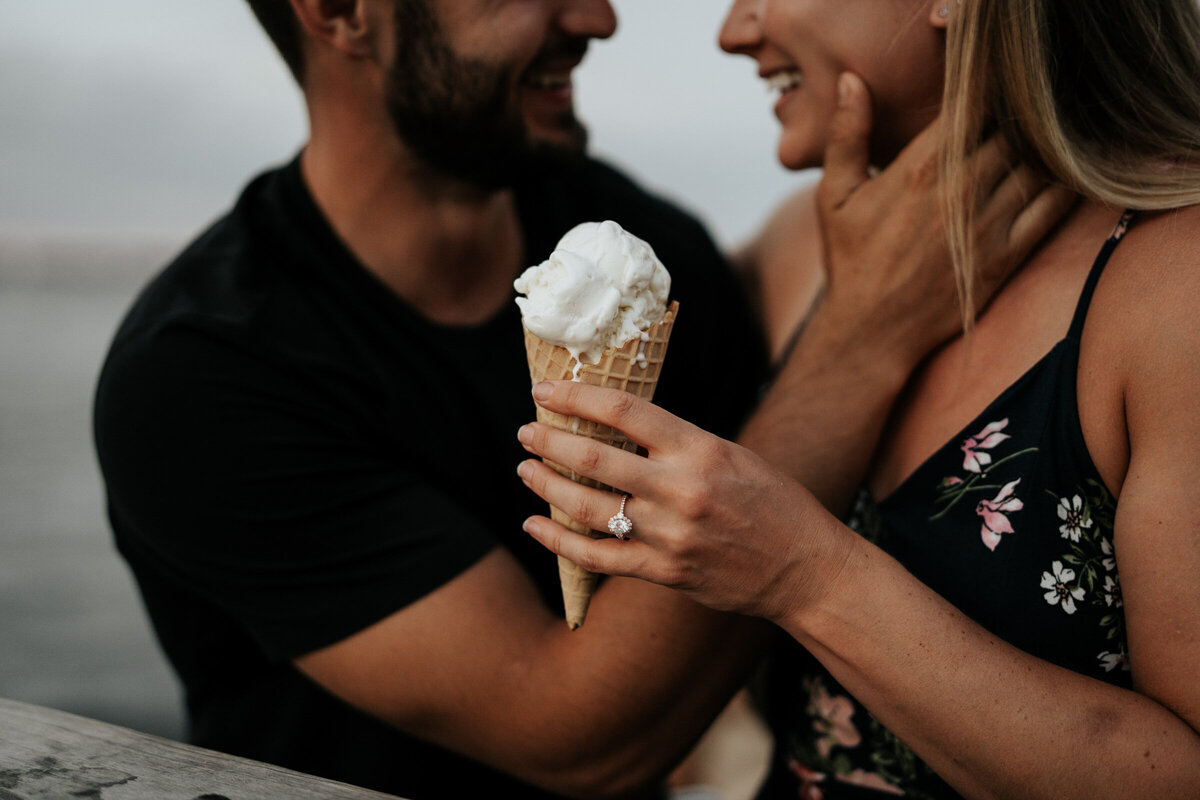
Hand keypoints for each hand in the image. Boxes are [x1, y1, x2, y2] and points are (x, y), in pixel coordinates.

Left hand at [516, 381, 855, 623]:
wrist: (805, 568)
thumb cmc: (773, 503)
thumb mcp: (731, 455)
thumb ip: (677, 444)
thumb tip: (618, 429)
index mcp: (700, 449)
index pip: (624, 411)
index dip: (576, 397)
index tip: (545, 391)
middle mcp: (681, 490)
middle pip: (593, 459)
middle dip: (549, 441)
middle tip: (526, 432)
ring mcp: (670, 535)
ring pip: (586, 507)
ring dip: (546, 486)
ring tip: (527, 471)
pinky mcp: (664, 572)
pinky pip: (597, 557)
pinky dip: (558, 541)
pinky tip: (535, 525)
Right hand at [816, 72, 1076, 368]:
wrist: (870, 330)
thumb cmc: (850, 260)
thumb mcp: (833, 194)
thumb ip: (847, 135)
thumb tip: (851, 81)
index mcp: (920, 168)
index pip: (971, 104)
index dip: (981, 92)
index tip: (978, 98)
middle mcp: (960, 191)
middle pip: (1010, 130)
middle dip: (1011, 121)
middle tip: (1007, 123)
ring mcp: (988, 224)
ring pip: (1035, 163)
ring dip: (1038, 149)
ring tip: (1029, 146)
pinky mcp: (1007, 255)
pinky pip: (1052, 208)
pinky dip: (1063, 185)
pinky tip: (1059, 175)